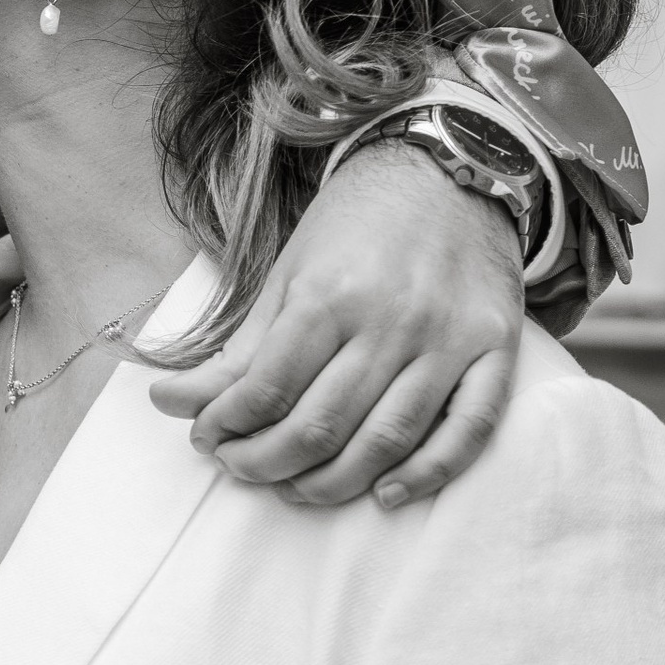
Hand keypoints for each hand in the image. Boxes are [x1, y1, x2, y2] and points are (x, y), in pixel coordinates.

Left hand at [148, 141, 521, 506]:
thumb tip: (170, 404)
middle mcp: (392, 320)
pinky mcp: (495, 351)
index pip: (267, 391)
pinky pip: (468, 431)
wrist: (450, 171)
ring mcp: (448, 339)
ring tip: (296, 487)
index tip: (206, 438)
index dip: (225, 428)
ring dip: (331, 483)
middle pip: (320, 427)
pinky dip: (427, 473)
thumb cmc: (357, 227)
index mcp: (329, 295)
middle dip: (265, 463)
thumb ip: (236, 350)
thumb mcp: (287, 275)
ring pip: (386, 441)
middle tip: (241, 467)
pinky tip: (386, 494)